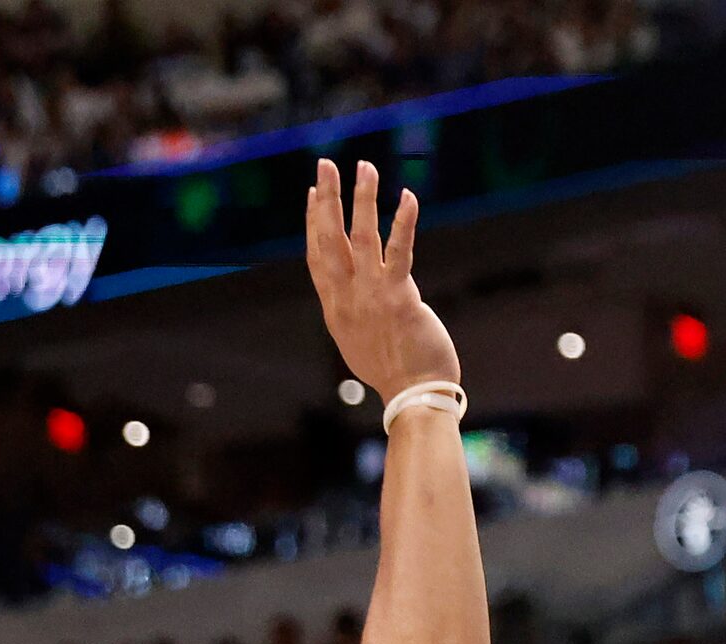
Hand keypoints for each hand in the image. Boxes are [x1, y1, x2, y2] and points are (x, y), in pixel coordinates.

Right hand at [306, 158, 460, 401]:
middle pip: (329, 237)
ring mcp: (371, 294)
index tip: (313, 194)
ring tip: (364, 166)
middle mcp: (347, 296)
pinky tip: (407, 196)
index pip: (317, 256)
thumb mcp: (358, 344)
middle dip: (327, 198)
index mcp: (335, 307)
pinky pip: (399, 251)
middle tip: (325, 164)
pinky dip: (402, 221)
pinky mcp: (400, 296)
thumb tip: (353, 306)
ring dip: (362, 197)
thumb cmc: (393, 374)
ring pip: (361, 236)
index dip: (313, 222)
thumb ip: (353, 317)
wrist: (413, 396)